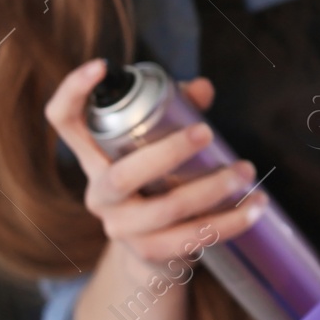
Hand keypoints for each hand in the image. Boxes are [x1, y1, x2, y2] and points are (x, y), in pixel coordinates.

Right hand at [44, 59, 265, 277]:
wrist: (151, 254)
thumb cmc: (157, 181)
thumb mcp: (159, 144)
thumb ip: (177, 111)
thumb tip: (202, 88)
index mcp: (94, 158)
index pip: (64, 122)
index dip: (73, 92)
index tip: (101, 66)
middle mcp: (100, 194)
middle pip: (121, 177)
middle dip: (166, 153)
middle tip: (206, 132)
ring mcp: (121, 228)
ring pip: (164, 211)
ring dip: (211, 190)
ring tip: (245, 170)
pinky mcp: (150, 254)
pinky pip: (191, 239)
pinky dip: (229, 222)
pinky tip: (256, 206)